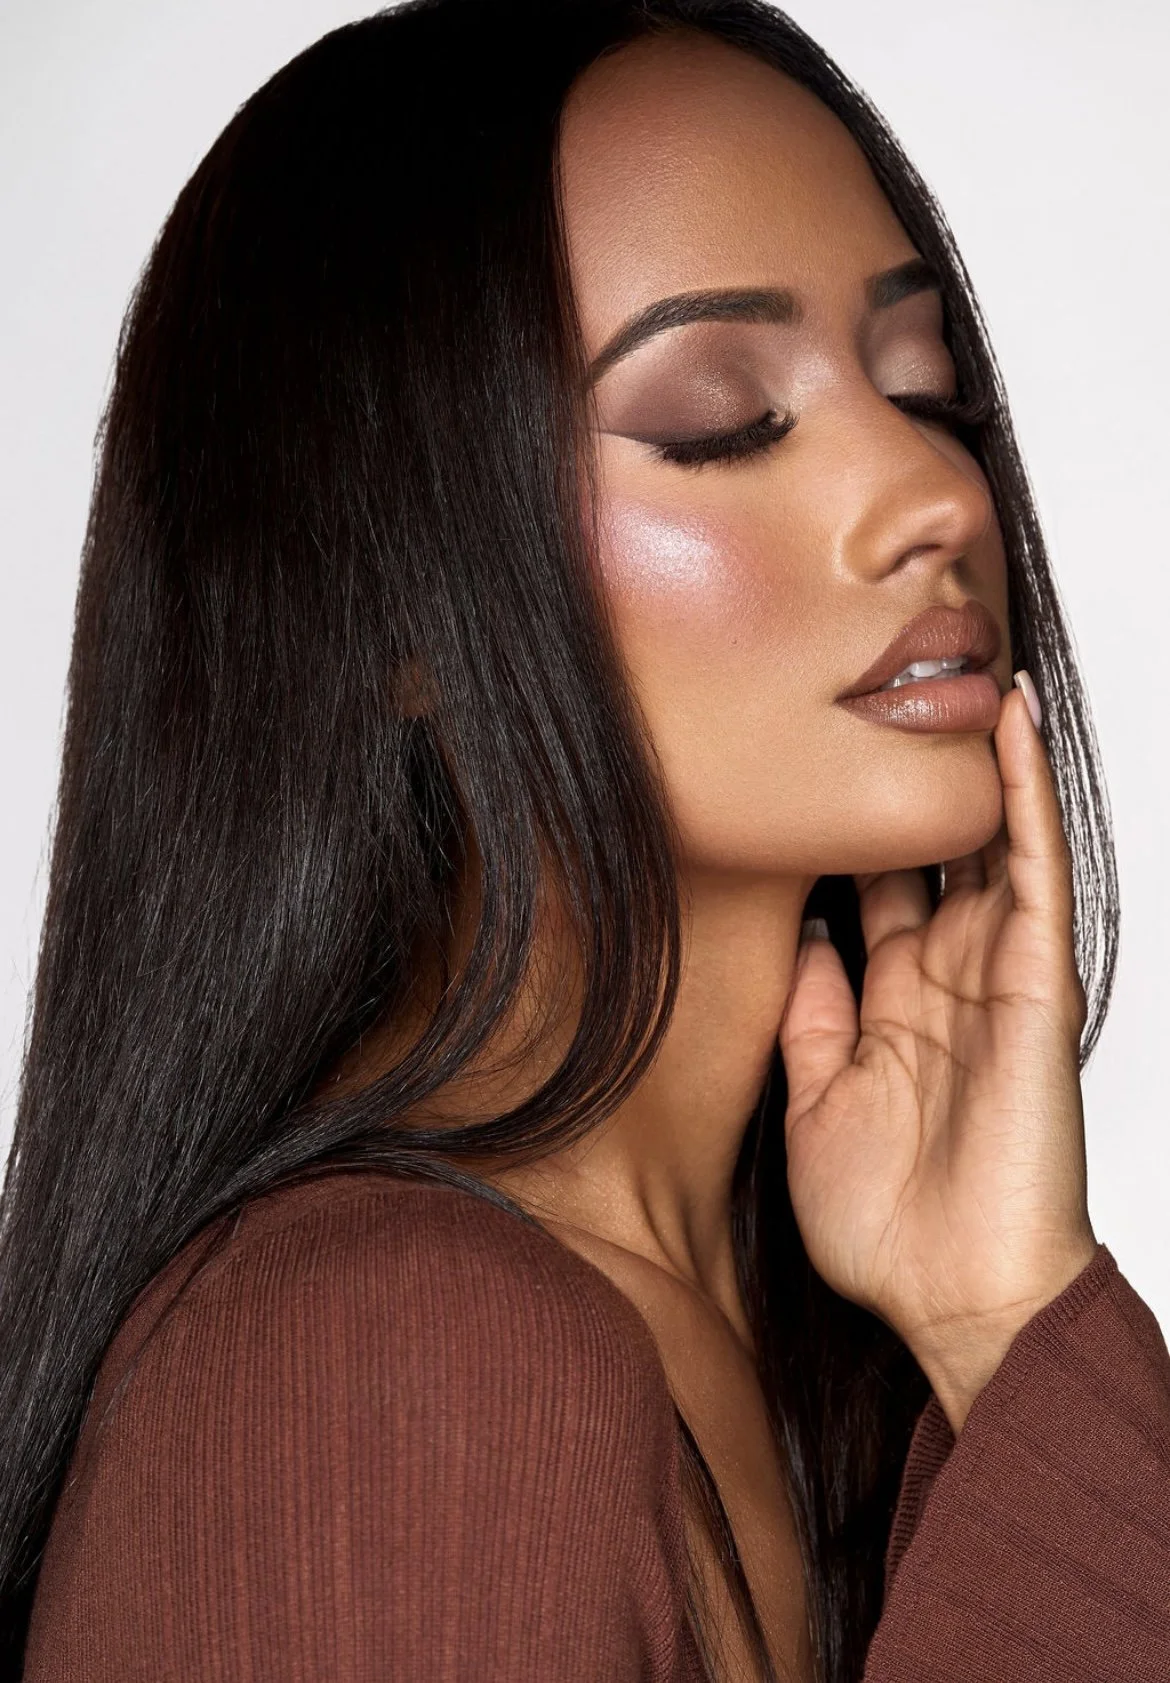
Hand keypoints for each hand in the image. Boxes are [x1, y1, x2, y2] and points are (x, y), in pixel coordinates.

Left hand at [779, 678, 1097, 1432]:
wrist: (956, 1300)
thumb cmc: (888, 1228)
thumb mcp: (815, 1108)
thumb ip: (810, 1020)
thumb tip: (799, 938)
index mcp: (889, 1007)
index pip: (867, 891)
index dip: (844, 827)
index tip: (801, 761)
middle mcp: (943, 979)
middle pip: (923, 852)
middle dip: (906, 778)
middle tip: (878, 688)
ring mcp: (993, 977)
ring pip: (985, 843)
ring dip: (974, 761)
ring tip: (954, 669)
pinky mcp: (1035, 986)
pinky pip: (1031, 876)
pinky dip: (1023, 801)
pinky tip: (1011, 730)